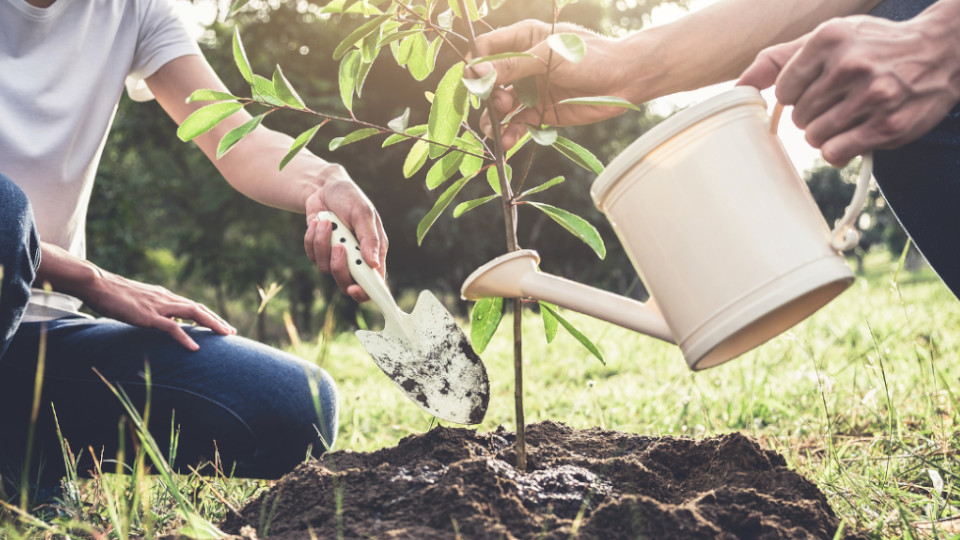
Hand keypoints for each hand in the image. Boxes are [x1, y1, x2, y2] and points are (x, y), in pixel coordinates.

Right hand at [83, 269, 235, 350]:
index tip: (222, 325)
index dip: (209, 316)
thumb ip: (153, 310)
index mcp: (164, 296)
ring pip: (193, 313)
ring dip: (212, 324)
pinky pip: (171, 328)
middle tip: (232, 332)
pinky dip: (185, 338)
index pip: (193, 306)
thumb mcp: (139, 302)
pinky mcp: (148, 316)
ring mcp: (158, 306)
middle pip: (199, 309)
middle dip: (217, 320)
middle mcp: (166, 299)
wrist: (97, 283)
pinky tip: (195, 349)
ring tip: (225, 335)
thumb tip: (163, 321)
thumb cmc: (113, 294)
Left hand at [302, 165, 387, 301]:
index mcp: (374, 252)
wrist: (324, 187)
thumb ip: (369, 238)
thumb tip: (374, 264)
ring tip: (326, 222)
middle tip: (338, 247)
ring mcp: (337, 256)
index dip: (365, 292)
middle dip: (339, 267)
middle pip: (346, 282)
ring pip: (325, 268)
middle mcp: (356, 258)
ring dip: (323, 243)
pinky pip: (312, 256)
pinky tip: (318, 222)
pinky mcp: (319, 250)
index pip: (374, 283)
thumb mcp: (363, 213)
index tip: (354, 289)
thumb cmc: (350, 197)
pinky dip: (312, 238)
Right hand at [473, 19, 638, 148]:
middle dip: (486, 95)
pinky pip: (517, 125)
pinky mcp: (540, 113)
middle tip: (499, 103)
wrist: (624, 81)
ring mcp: (530, 90)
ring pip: (499, 107)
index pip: (487, 48)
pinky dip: (509, 134)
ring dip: (493, 119)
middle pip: (489, 81)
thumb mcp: (548, 57)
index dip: (477, 63)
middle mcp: (523, 65)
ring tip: (495, 130)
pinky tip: (506, 142)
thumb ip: (512, 65)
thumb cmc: (590, 57)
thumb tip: (475, 71)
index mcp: (523, 39)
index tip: (474, 79)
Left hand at [738, 13, 959, 165]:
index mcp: (829, 39)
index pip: (783, 89)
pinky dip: (839, 150)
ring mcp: (871, 96)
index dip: (796, 95)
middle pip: (798, 116)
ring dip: (826, 133)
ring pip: (813, 137)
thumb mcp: (828, 39)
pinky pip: (834, 153)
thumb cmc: (873, 47)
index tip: (817, 87)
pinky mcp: (887, 125)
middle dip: (813, 114)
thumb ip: (780, 60)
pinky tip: (856, 134)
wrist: (941, 52)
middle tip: (841, 100)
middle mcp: (850, 64)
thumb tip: (738, 86)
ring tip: (850, 116)